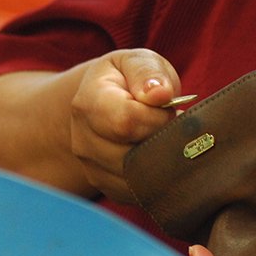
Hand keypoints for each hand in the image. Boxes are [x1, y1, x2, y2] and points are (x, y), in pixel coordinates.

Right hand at [67, 48, 179, 201]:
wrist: (104, 105)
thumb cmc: (127, 80)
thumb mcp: (136, 61)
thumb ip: (148, 72)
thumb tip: (160, 94)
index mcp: (87, 104)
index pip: (126, 122)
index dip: (157, 117)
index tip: (169, 107)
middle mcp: (83, 142)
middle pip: (134, 156)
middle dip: (164, 141)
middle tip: (172, 125)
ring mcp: (93, 170)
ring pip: (141, 180)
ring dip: (164, 161)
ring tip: (164, 138)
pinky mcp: (109, 190)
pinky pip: (143, 194)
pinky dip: (160, 178)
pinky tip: (160, 155)